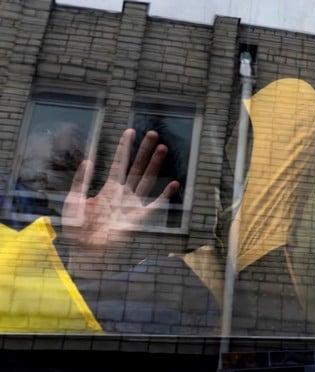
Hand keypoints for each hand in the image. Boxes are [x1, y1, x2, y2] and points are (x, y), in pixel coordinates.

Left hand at [62, 129, 178, 277]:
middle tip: (153, 134)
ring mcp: (132, 204)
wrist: (85, 252)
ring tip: (163, 148)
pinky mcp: (139, 218)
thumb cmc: (76, 229)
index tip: (130, 131)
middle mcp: (123, 193)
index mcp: (108, 188)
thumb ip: (81, 181)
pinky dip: (165, 195)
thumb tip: (88, 160)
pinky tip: (173, 183)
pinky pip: (155, 205)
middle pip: (137, 167)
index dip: (124, 147)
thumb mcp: (73, 201)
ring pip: (147, 179)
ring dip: (155, 164)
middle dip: (145, 150)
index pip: (119, 162)